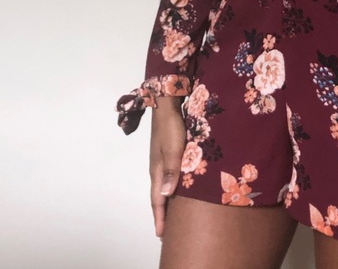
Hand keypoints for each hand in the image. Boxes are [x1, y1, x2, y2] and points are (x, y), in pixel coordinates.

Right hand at [149, 97, 186, 239]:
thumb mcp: (173, 149)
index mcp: (157, 170)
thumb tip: (165, 195)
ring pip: (163, 186)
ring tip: (172, 214)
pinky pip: (168, 176)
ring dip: (166, 201)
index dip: (160, 217)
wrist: (166, 105)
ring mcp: (161, 160)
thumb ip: (171, 171)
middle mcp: (157, 168)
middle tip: (166, 230)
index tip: (161, 235)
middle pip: (158, 196)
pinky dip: (171, 187)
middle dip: (161, 213)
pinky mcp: (167, 153)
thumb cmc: (171, 127)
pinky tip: (179, 188)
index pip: (157, 199)